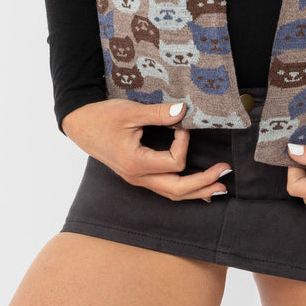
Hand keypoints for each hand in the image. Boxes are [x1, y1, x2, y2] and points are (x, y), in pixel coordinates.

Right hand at [61, 99, 231, 201]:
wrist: (81, 125)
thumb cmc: (103, 117)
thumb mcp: (131, 111)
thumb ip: (159, 113)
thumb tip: (184, 111)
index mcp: (136, 163)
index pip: (174, 162)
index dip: (184, 143)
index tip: (181, 125)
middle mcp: (138, 177)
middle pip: (177, 190)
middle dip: (203, 183)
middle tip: (225, 172)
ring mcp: (138, 179)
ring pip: (171, 193)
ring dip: (197, 190)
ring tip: (218, 187)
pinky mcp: (138, 175)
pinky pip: (164, 188)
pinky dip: (183, 189)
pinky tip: (197, 188)